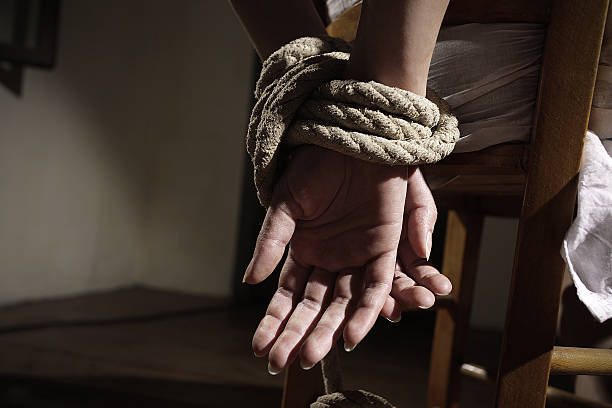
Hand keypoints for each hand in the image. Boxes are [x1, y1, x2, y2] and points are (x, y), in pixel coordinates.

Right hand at [244, 146, 450, 372]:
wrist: (351, 137)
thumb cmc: (314, 167)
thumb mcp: (286, 204)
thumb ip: (271, 241)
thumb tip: (251, 281)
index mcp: (304, 251)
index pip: (288, 296)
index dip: (275, 322)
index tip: (259, 349)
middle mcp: (331, 259)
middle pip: (315, 306)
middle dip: (299, 334)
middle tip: (283, 362)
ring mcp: (357, 256)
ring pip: (343, 302)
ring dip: (330, 330)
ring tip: (313, 355)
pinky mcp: (384, 248)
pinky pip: (375, 286)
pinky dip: (365, 310)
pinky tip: (351, 335)